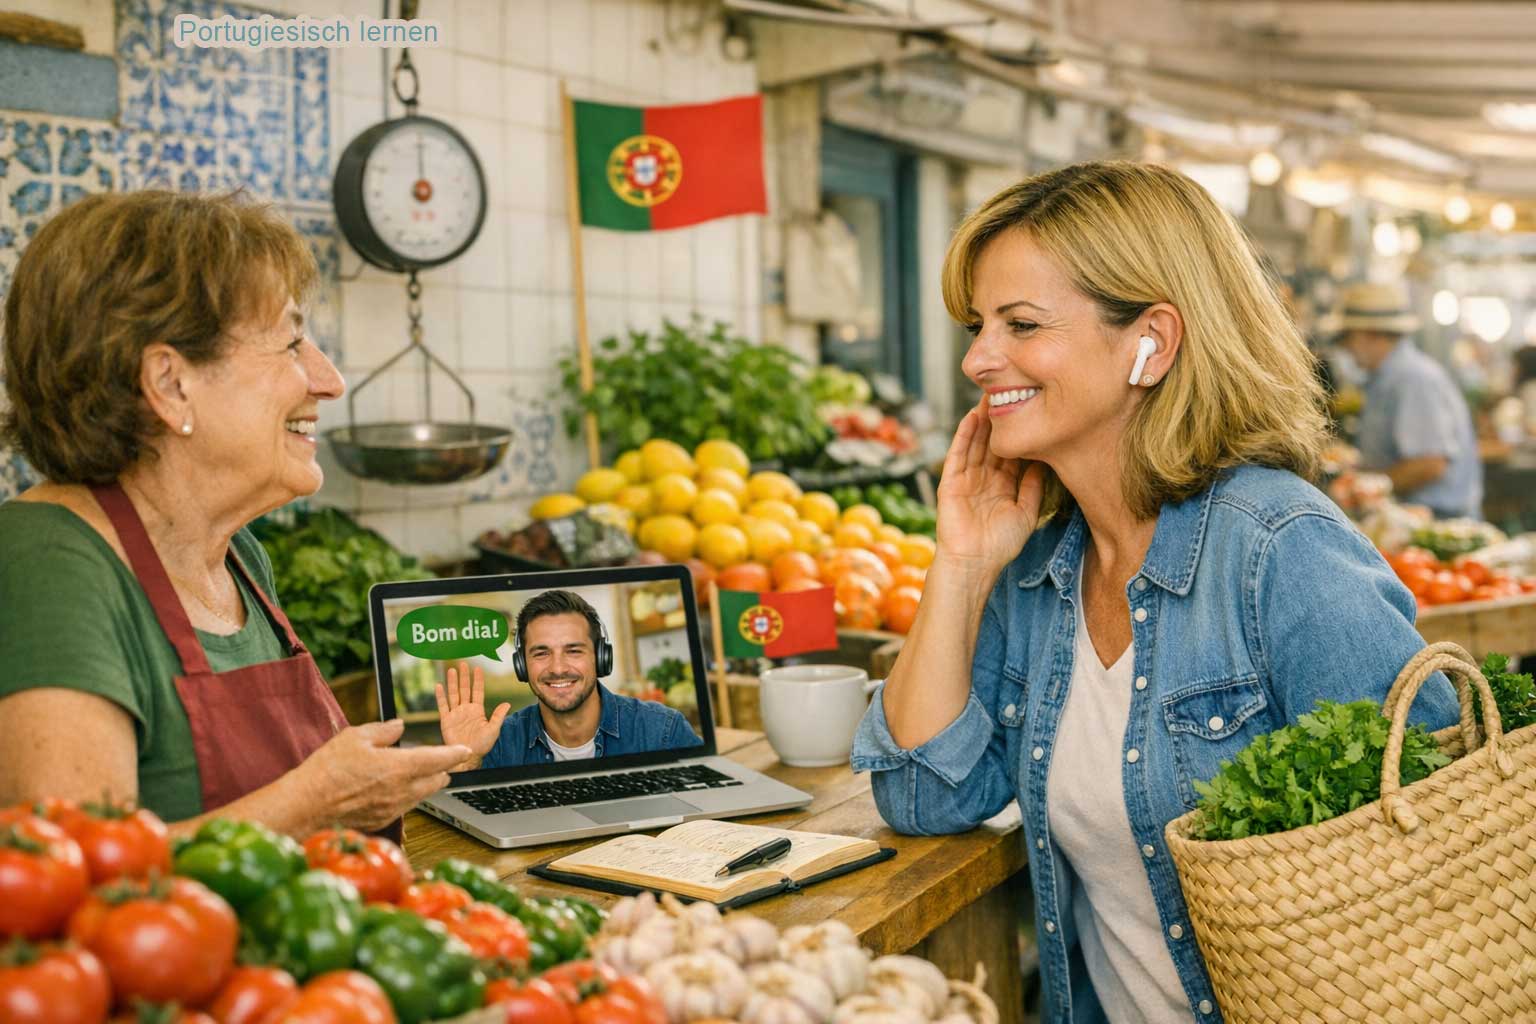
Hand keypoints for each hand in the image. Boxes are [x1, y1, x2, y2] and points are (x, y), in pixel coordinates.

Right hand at [292, 721, 470, 832]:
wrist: (305, 807)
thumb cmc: (327, 770)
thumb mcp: (354, 737)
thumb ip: (383, 731)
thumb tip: (399, 727)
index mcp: (400, 767)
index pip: (439, 759)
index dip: (454, 753)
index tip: (464, 749)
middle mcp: (402, 791)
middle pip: (436, 781)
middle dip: (442, 770)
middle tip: (442, 761)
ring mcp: (392, 809)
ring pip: (422, 796)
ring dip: (425, 784)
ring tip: (422, 774)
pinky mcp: (381, 821)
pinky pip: (403, 807)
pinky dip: (406, 797)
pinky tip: (394, 790)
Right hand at [435, 660, 509, 768]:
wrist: (467, 756)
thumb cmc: (482, 745)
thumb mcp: (493, 730)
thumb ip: (498, 716)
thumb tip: (507, 704)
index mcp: (477, 710)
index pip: (477, 691)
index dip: (477, 680)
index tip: (478, 668)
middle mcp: (466, 709)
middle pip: (464, 689)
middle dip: (464, 676)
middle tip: (462, 663)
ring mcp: (455, 714)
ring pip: (453, 694)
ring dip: (452, 682)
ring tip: (451, 670)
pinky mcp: (446, 720)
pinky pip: (443, 706)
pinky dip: (440, 696)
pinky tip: (439, 686)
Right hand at [935, 394, 1045, 571]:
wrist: (974, 564)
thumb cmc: (999, 546)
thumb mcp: (1026, 512)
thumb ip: (1033, 486)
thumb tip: (1045, 460)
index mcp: (1002, 486)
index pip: (1011, 453)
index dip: (1018, 433)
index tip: (1029, 411)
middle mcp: (984, 479)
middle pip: (992, 442)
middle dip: (999, 419)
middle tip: (1009, 392)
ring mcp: (966, 479)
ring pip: (975, 443)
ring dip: (982, 420)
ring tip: (991, 395)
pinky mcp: (950, 482)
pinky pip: (958, 454)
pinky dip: (964, 435)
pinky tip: (972, 417)